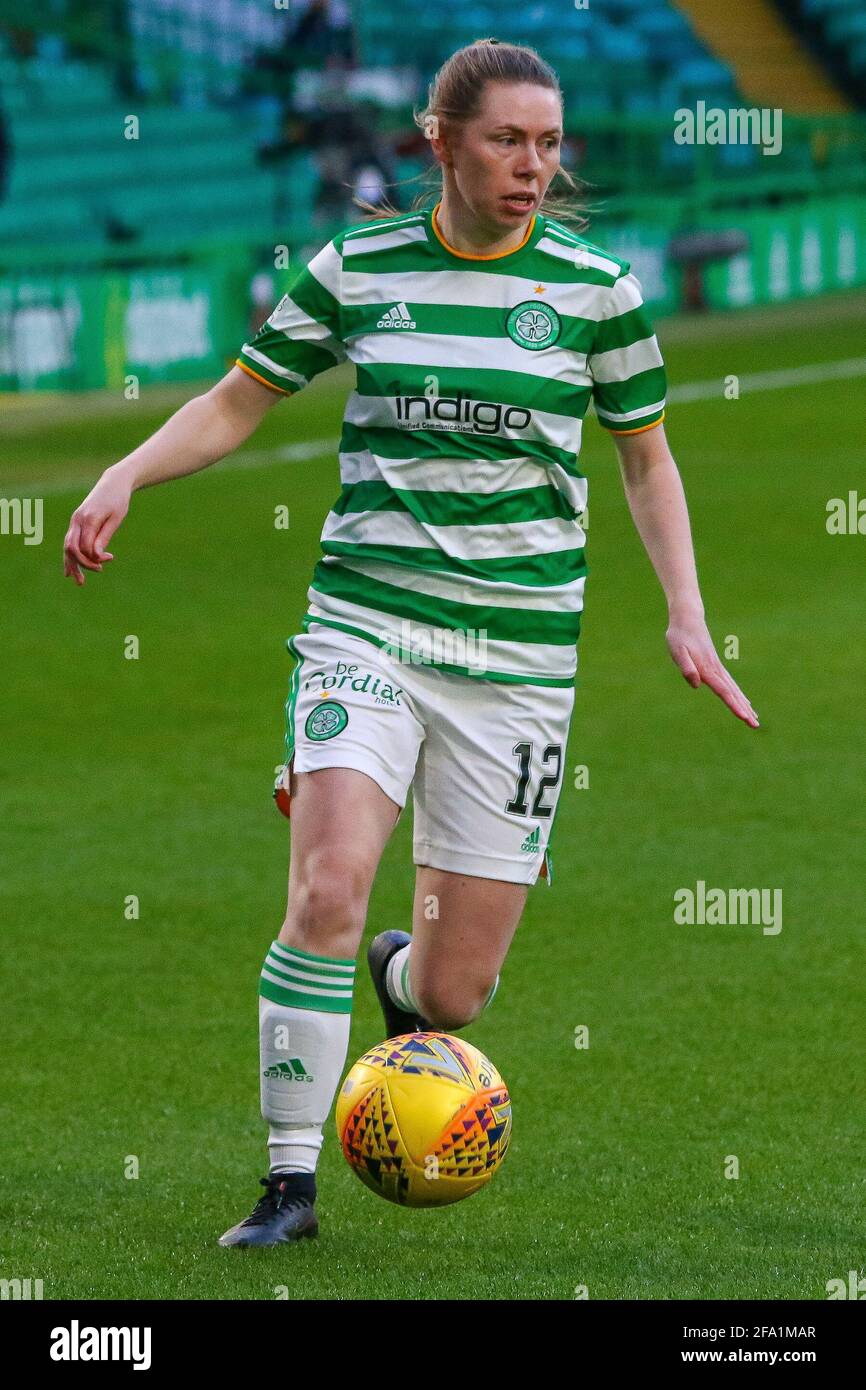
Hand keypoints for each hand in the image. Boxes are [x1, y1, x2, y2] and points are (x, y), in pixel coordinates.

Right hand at [63, 468, 130, 585]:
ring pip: (67, 547)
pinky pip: (69, 542)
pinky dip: (69, 557)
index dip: (95, 557)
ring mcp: (74, 521)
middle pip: (71, 548)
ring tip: (80, 582)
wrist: (113, 483)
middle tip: (99, 571)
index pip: (85, 546)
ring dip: (73, 565)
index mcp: (88, 519)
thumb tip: (96, 556)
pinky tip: (69, 571)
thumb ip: (105, 536)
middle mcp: (77, 520)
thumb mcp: (116, 518)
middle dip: (81, 564)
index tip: (110, 558)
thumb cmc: (118, 500)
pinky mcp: (76, 523)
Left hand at [666, 614, 758, 728]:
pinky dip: (739, 695)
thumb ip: (686, 668)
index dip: (733, 705)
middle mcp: (716, 670)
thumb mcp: (677, 651)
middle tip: (755, 726)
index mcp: (707, 669)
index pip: (723, 691)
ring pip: (734, 690)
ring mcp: (718, 668)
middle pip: (733, 694)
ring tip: (755, 719)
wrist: (688, 619)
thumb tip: (696, 685)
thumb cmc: (679, 636)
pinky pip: (730, 684)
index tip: (744, 717)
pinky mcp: (716, 666)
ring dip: (744, 704)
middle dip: (744, 710)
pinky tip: (745, 702)